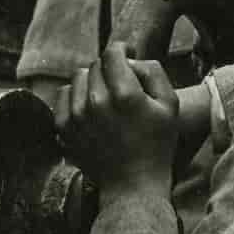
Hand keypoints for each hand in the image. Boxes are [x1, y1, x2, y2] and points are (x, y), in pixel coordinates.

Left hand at [56, 43, 185, 192]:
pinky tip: (89, 107)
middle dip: (109, 69)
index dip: (121, 49)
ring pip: (78, 78)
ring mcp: (77, 116)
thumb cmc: (157, 144)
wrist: (133, 184)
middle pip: (96, 65)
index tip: (127, 54)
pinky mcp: (64, 128)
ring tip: (105, 96)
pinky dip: (75, 96)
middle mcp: (96, 102)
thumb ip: (152, 72)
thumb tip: (130, 58)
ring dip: (92, 81)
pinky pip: (63, 95)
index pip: (112, 53)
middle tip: (121, 83)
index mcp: (124, 95)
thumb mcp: (169, 104)